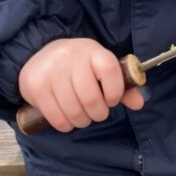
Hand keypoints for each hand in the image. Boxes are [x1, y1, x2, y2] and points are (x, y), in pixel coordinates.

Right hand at [18, 38, 146, 132]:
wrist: (40, 53)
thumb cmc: (78, 65)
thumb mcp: (100, 67)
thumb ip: (122, 86)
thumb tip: (139, 103)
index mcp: (91, 50)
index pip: (110, 70)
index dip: (115, 91)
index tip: (111, 99)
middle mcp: (70, 58)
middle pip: (91, 98)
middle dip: (98, 113)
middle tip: (96, 113)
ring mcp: (51, 72)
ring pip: (74, 111)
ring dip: (82, 121)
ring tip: (82, 116)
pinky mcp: (36, 87)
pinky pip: (56, 118)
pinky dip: (66, 124)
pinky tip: (67, 118)